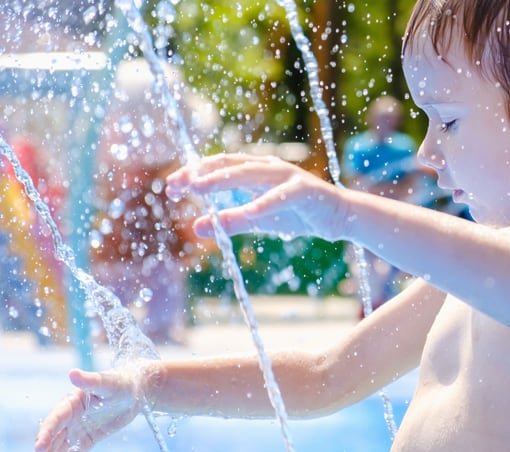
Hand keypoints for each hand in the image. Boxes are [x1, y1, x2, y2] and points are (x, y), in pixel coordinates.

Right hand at [28, 367, 146, 451]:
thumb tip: (72, 373)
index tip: (38, 449)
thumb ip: (91, 380)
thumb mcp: (108, 382)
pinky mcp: (85, 442)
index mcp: (70, 403)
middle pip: (50, 440)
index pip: (55, 420)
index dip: (46, 434)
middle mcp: (68, 419)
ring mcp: (75, 432)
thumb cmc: (120, 382)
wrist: (135, 391)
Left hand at [166, 153, 346, 241]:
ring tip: (199, 188)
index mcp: (256, 170)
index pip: (219, 166)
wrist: (339, 216)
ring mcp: (286, 176)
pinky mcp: (304, 190)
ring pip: (249, 174)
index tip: (170, 186)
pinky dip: (261, 204)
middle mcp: (268, 167)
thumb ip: (230, 221)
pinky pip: (279, 198)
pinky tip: (246, 213)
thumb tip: (197, 228)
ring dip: (221, 180)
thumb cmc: (297, 214)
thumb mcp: (258, 220)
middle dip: (199, 174)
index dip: (194, 173)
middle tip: (175, 184)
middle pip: (228, 165)